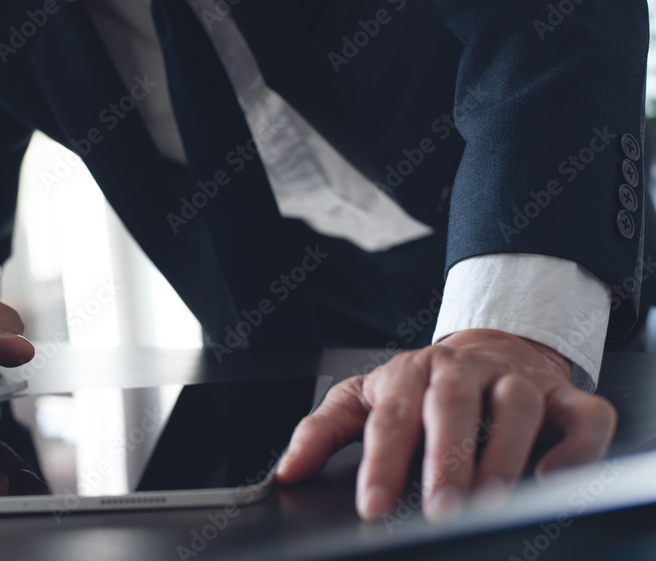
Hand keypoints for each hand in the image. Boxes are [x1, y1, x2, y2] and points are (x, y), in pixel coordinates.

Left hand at [275, 329, 615, 520]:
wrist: (488, 345)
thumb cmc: (422, 382)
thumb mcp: (365, 397)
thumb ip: (323, 432)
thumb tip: (287, 471)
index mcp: (411, 374)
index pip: (391, 419)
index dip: (382, 464)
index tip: (374, 506)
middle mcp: (464, 372)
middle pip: (454, 408)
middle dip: (448, 460)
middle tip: (442, 509)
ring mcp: (515, 379)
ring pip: (517, 408)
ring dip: (505, 454)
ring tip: (490, 500)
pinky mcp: (564, 394)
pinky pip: (583, 415)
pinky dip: (577, 447)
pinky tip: (555, 478)